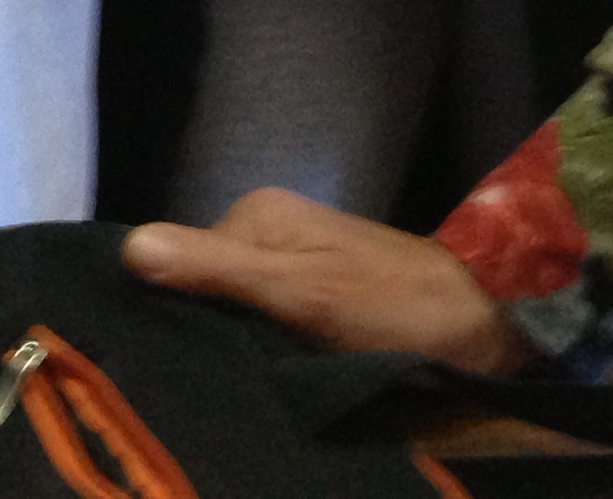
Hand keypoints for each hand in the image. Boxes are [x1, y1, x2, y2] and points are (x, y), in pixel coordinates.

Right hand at [122, 189, 532, 374]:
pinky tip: (256, 385)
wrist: (484, 323)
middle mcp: (266, 231)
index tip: (150, 368)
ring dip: (229, 351)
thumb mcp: (301, 292)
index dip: (163, 316)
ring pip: (233, 314)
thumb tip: (127, 247)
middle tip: (187, 391)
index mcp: (253, 217)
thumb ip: (219, 270)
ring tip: (218, 395)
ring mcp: (292, 265)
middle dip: (197, 337)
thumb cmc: (392, 304)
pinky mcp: (315, 299)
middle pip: (203, 291)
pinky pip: (264, 327)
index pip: (176, 266)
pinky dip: (259, 354)